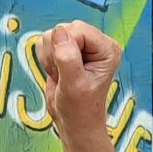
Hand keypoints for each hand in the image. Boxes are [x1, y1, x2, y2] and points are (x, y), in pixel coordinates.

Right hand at [35, 21, 122, 139]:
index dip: (66, 48)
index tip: (68, 72)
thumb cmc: (80, 109)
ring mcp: (80, 45)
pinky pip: (45, 42)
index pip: (78, 30)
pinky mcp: (66, 49)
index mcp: (107, 48)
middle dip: (57, 53)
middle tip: (64, 76)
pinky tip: (57, 74)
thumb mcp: (74, 85)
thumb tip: (58, 32)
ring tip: (62, 77)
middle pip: (64, 28)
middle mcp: (96, 43)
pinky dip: (46, 60)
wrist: (75, 123)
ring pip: (51, 34)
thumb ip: (68, 58)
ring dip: (50, 58)